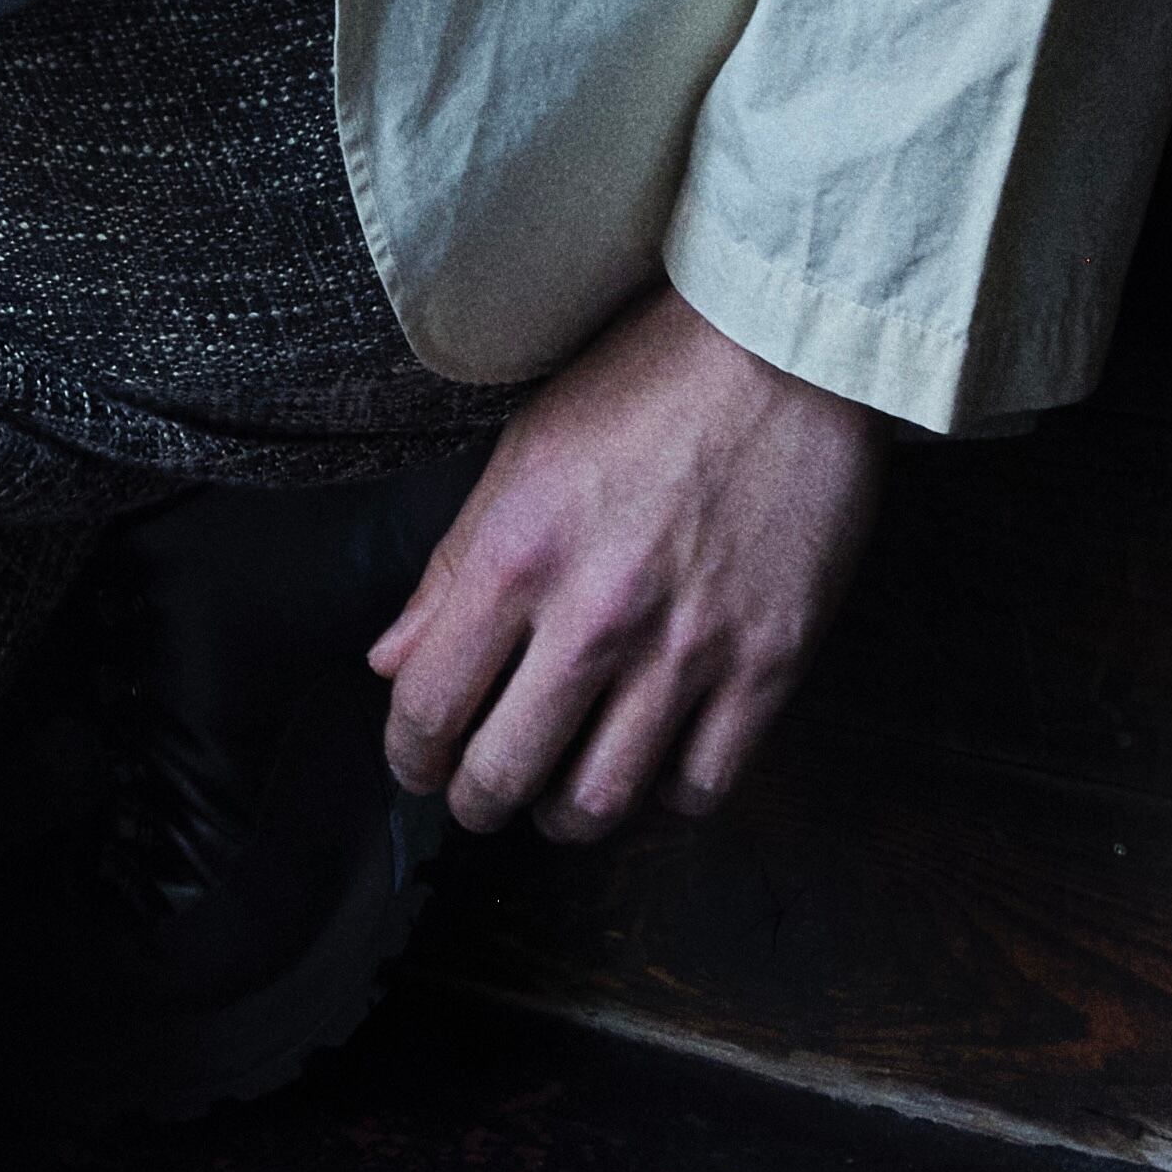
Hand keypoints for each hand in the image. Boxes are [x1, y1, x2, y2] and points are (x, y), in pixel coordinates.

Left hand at [369, 286, 884, 842]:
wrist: (780, 353)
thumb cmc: (643, 387)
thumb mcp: (521, 452)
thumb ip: (451, 569)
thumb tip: (392, 661)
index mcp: (518, 552)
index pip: (429, 704)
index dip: (409, 755)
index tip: (416, 764)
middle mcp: (594, 615)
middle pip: (506, 774)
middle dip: (476, 803)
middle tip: (477, 796)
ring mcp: (685, 650)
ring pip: (602, 803)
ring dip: (563, 818)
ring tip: (556, 798)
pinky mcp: (766, 668)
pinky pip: (701, 787)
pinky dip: (665, 798)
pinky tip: (651, 767)